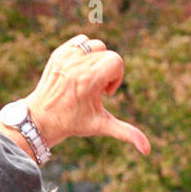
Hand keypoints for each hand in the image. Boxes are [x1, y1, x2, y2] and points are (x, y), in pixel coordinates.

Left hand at [22, 36, 149, 154]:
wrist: (43, 117)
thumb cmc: (74, 122)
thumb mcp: (102, 126)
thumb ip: (127, 133)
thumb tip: (148, 150)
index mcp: (89, 80)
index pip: (116, 61)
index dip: (116, 77)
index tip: (105, 93)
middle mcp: (77, 64)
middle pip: (107, 53)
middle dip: (107, 71)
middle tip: (96, 88)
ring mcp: (66, 56)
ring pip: (95, 45)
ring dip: (97, 59)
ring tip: (88, 78)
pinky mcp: (59, 52)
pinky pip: (81, 41)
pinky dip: (85, 52)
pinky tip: (80, 70)